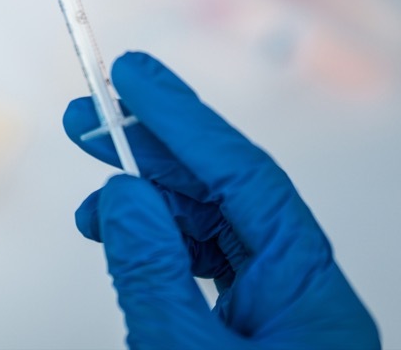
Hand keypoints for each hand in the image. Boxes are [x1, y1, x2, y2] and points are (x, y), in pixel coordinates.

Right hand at [63, 52, 379, 348]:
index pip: (245, 177)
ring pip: (210, 233)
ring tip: (91, 206)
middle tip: (88, 118)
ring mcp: (276, 320)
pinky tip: (119, 243)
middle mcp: (301, 298)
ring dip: (145, 207)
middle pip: (226, 195)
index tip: (132, 77)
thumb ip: (153, 272)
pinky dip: (155, 250)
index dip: (184, 119)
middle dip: (153, 153)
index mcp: (312, 295)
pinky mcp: (248, 341)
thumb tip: (124, 195)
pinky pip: (202, 272)